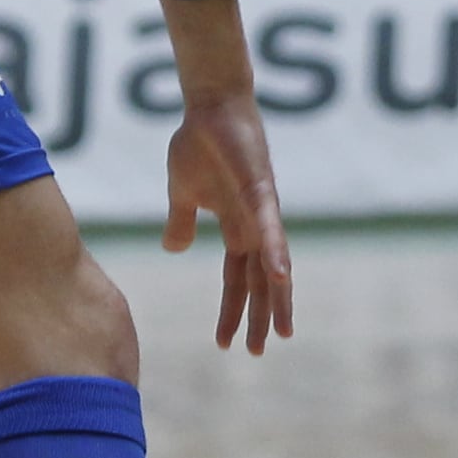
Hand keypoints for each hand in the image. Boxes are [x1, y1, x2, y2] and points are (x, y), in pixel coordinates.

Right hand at [163, 88, 293, 352]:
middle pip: (260, 280)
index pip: (236, 279)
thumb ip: (181, 222)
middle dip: (261, 316)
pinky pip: (270, 226)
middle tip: (260, 351)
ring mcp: (261, 210)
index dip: (232, 310)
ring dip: (277, 297)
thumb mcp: (182, 193)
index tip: (225, 343)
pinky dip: (276, 252)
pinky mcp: (261, 190)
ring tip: (283, 330)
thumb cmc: (199, 144)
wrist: (210, 106)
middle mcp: (255, 225)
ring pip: (272, 262)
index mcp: (235, 229)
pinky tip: (282, 276)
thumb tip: (175, 249)